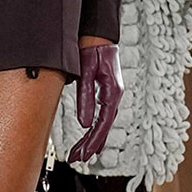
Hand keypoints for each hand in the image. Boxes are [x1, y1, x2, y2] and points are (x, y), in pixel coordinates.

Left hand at [68, 41, 122, 164]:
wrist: (98, 32)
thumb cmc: (93, 48)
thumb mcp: (86, 73)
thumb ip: (85, 98)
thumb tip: (85, 123)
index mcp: (112, 92)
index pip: (103, 124)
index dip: (92, 141)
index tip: (82, 155)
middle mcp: (114, 95)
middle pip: (103, 127)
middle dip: (90, 145)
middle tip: (77, 159)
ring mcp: (112, 93)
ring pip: (103, 122)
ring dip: (92, 139)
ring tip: (80, 154)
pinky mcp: (107, 91)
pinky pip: (103, 115)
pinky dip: (96, 128)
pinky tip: (90, 135)